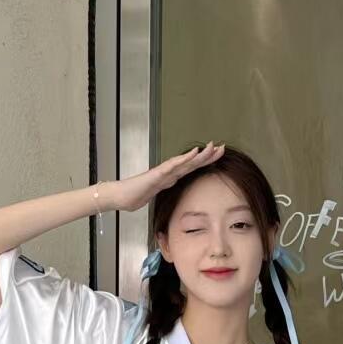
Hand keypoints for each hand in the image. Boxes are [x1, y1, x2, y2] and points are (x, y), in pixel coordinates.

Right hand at [99, 142, 224, 213]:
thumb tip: (174, 182)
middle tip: (222, 146)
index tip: (218, 156)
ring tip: (212, 147)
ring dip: (200, 154)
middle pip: (192, 162)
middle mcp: (169, 171)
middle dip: (208, 155)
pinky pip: (173, 165)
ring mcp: (163, 171)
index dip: (205, 161)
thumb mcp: (157, 192)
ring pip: (185, 161)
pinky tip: (194, 153)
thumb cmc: (135, 195)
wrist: (120, 197)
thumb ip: (165, 186)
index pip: (192, 167)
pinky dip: (185, 158)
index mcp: (171, 176)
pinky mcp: (157, 174)